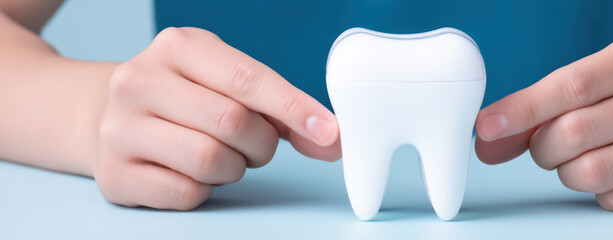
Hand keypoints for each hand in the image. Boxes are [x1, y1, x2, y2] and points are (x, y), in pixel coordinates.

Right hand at [95, 27, 340, 209]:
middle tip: (256, 144)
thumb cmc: (186, 98)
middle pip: (232, 122)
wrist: (108, 115)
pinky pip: (186, 193)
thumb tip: (331, 139)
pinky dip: (205, 189)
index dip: (294, 108)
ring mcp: (119, 129)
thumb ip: (281, 110)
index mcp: (176, 47)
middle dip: (261, 143)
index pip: (247, 79)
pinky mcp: (113, 175)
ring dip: (234, 167)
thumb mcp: (228, 82)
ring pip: (209, 160)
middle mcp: (139, 81)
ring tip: (222, 154)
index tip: (328, 132)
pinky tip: (192, 172)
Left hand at [474, 31, 612, 211]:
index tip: (487, 127)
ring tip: (583, 160)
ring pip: (591, 172)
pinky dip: (602, 193)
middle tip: (548, 146)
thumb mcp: (611, 76)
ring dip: (568, 173)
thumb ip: (548, 103)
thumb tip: (488, 138)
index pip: (573, 85)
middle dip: (543, 147)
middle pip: (575, 133)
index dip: (522, 110)